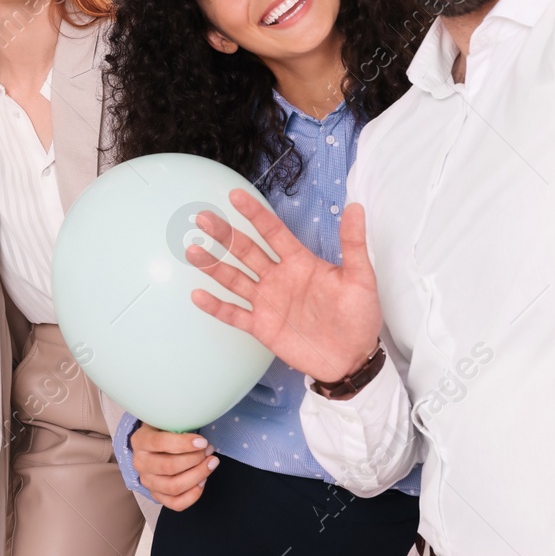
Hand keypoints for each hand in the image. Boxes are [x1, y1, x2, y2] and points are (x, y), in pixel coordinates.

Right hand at [130, 423, 217, 510]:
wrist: (150, 447)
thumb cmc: (163, 431)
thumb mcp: (165, 421)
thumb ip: (177, 425)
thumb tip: (200, 437)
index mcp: (140, 441)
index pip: (160, 443)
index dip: (184, 444)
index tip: (203, 442)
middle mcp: (140, 463)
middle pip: (169, 467)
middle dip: (195, 459)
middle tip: (209, 451)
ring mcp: (148, 482)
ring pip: (174, 487)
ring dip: (198, 476)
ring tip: (211, 463)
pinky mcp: (156, 495)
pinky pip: (176, 504)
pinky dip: (193, 495)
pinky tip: (203, 481)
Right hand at [190, 191, 380, 384]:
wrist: (353, 360)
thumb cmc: (359, 317)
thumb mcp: (361, 278)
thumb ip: (353, 243)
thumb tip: (356, 207)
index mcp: (299, 262)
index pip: (273, 231)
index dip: (255, 214)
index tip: (236, 195)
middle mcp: (278, 277)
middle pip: (246, 250)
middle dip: (224, 234)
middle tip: (203, 218)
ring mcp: (268, 302)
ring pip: (235, 279)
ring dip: (214, 266)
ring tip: (193, 251)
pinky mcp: (262, 327)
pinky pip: (234, 314)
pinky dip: (216, 306)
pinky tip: (198, 295)